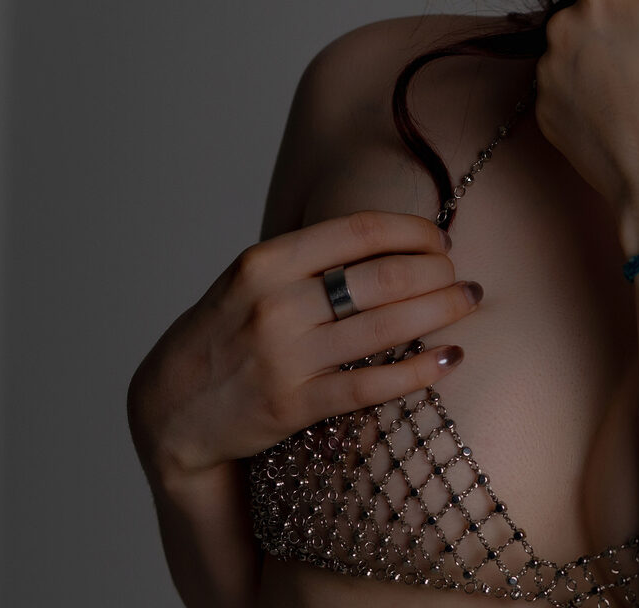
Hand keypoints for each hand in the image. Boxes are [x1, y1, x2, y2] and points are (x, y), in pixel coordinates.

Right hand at [126, 211, 479, 487]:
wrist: (169, 408)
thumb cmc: (227, 332)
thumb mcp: (252, 278)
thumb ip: (312, 257)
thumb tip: (398, 237)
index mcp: (266, 261)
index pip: (360, 231)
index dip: (413, 231)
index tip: (441, 239)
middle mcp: (275, 304)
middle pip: (384, 277)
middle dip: (438, 272)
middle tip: (461, 276)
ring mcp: (284, 357)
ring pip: (387, 326)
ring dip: (442, 310)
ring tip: (469, 301)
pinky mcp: (294, 405)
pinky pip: (372, 384)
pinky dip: (420, 369)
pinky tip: (450, 357)